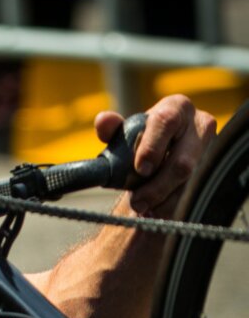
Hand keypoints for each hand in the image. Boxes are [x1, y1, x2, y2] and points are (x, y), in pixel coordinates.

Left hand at [94, 95, 216, 218]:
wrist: (162, 155)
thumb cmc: (141, 140)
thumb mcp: (125, 133)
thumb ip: (112, 128)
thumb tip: (104, 120)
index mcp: (176, 107)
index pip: (166, 122)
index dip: (152, 147)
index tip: (140, 169)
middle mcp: (200, 124)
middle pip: (182, 162)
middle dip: (158, 186)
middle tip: (137, 202)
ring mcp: (212, 149)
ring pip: (189, 183)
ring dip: (163, 200)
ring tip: (142, 207)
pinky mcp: (214, 171)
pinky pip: (194, 195)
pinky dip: (172, 206)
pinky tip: (157, 210)